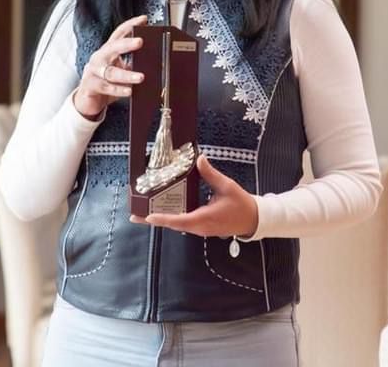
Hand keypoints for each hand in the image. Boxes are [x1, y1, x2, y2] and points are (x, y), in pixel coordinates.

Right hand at [73, 14, 147, 118]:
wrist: (88, 100)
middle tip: (140, 42)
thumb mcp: (120, 71)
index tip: (143, 20)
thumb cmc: (106, 82)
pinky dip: (118, 89)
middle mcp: (100, 58)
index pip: (118, 34)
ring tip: (140, 77)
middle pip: (112, 48)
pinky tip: (129, 91)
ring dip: (127, 75)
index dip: (130, 25)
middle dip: (126, 44)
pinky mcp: (90, 85)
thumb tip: (152, 60)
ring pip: (111, 71)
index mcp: (108, 51)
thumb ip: (131, 64)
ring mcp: (93, 71)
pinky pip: (105, 87)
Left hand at [131, 155, 259, 237]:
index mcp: (204, 219)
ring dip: (161, 219)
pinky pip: (182, 222)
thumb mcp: (227, 186)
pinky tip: (162, 210)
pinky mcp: (201, 226)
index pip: (180, 220)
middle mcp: (198, 227)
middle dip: (153, 220)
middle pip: (172, 224)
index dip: (163, 219)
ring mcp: (199, 228)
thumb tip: (199, 158)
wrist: (253, 219)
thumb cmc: (241, 204)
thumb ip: (211, 174)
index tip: (148, 217)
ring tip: (143, 213)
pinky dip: (171, 217)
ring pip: (176, 224)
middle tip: (134, 215)